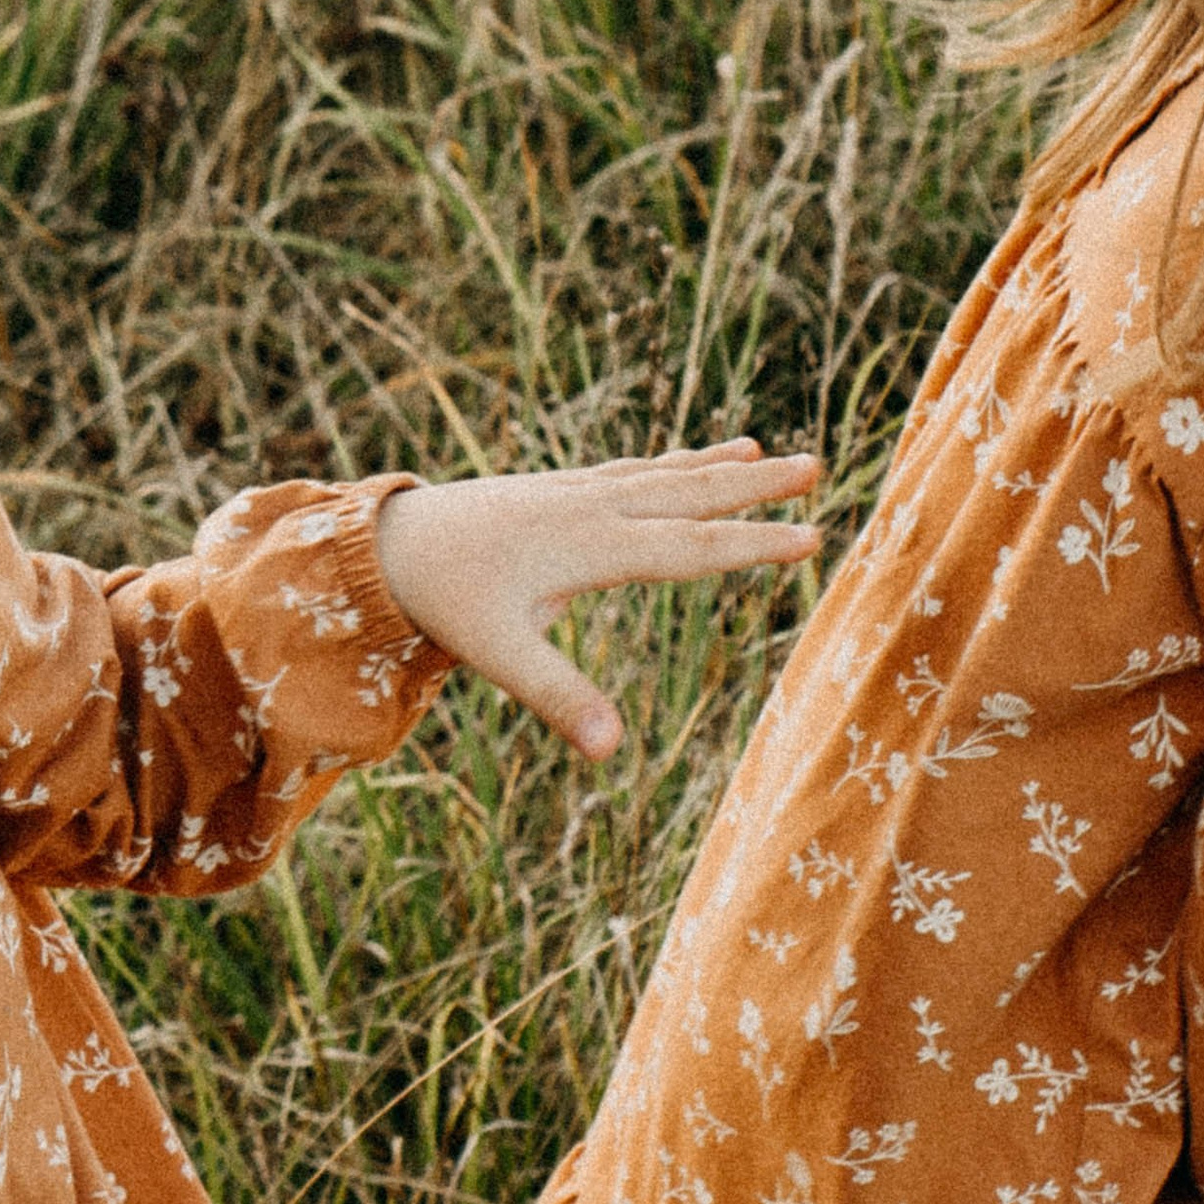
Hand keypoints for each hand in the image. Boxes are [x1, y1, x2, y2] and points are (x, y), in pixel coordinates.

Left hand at [375, 437, 822, 760]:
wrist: (388, 542)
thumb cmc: (443, 599)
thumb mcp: (496, 654)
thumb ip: (557, 697)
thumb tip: (609, 750)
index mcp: (592, 545)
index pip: (691, 548)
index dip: (754, 545)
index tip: (813, 538)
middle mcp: (592, 508)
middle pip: (687, 496)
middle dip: (753, 488)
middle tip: (815, 467)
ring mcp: (573, 492)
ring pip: (660, 476)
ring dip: (714, 468)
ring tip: (762, 453)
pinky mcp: (555, 490)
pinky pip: (626, 471)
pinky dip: (666, 465)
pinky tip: (685, 460)